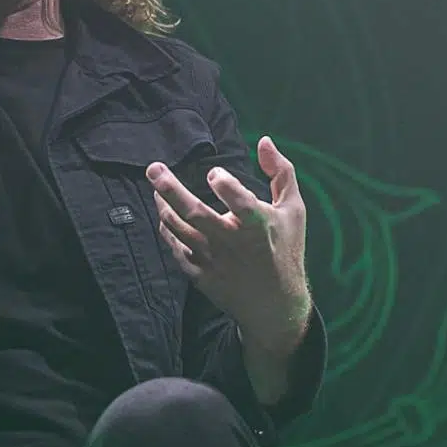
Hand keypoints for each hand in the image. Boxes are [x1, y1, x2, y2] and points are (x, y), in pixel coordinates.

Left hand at [147, 136, 311, 353]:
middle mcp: (233, 244)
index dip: (226, 186)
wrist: (275, 306)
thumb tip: (263, 140)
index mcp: (259, 227)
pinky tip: (165, 217)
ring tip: (155, 189)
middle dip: (171, 189)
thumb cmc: (285, 250)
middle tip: (153, 169)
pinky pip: (177, 250)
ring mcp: (214, 262)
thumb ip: (281, 172)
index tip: (214, 172)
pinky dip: (168, 232)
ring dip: (164, 207)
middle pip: (196, 214)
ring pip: (179, 231)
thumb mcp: (294, 210)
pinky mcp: (201, 276)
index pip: (241, 204)